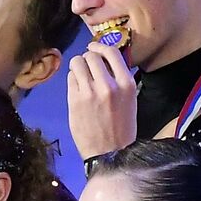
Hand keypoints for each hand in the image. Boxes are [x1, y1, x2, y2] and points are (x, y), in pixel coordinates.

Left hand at [67, 40, 137, 159]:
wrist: (109, 153)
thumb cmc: (121, 127)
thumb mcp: (129, 100)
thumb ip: (119, 79)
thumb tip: (104, 60)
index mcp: (126, 84)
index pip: (111, 52)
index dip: (99, 46)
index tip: (94, 47)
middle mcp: (108, 85)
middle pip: (91, 55)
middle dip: (88, 58)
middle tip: (87, 66)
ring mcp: (89, 92)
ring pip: (77, 63)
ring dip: (78, 66)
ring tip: (81, 76)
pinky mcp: (75, 100)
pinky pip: (70, 78)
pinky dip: (73, 79)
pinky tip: (77, 88)